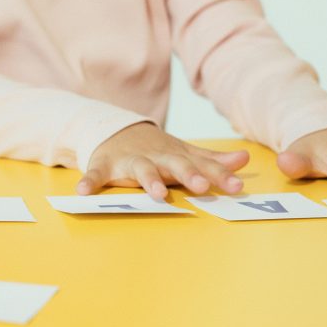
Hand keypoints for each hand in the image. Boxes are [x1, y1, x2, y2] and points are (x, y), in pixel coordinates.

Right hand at [77, 123, 248, 198]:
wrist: (115, 131)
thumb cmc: (155, 150)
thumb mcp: (183, 153)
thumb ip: (211, 160)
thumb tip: (243, 159)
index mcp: (175, 157)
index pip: (201, 166)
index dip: (219, 176)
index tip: (237, 186)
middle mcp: (156, 158)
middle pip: (175, 165)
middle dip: (188, 175)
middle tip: (202, 187)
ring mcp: (130, 161)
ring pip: (141, 170)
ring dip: (149, 181)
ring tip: (157, 195)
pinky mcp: (104, 166)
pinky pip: (95, 174)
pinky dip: (89, 181)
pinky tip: (83, 191)